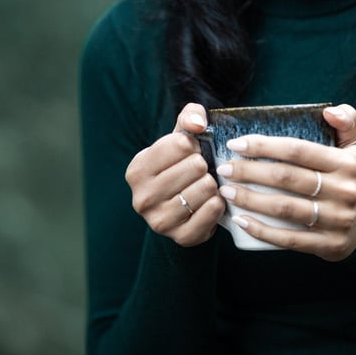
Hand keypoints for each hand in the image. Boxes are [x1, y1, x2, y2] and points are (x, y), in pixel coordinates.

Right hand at [125, 103, 226, 246]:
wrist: (182, 209)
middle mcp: (142, 197)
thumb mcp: (180, 139)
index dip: (194, 145)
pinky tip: (212, 201)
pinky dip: (218, 202)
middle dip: (204, 165)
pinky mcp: (181, 237)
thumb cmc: (180, 167)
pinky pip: (213, 210)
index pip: (180, 144)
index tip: (191, 153)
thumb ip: (189, 117)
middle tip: (199, 172)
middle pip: (195, 166)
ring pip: (205, 187)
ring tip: (205, 185)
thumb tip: (197, 123)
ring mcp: (160, 220)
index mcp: (137, 169)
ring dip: (212, 184)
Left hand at [216, 104, 355, 261]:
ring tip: (226, 192)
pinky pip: (290, 238)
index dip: (264, 146)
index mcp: (345, 164)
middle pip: (287, 177)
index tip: (236, 144)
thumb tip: (329, 111)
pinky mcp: (328, 245)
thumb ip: (346, 122)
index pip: (298, 150)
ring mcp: (336, 220)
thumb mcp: (355, 149)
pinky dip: (262, 230)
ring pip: (285, 208)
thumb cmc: (351, 180)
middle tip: (224, 169)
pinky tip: (241, 221)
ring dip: (250, 199)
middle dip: (250, 172)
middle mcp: (343, 191)